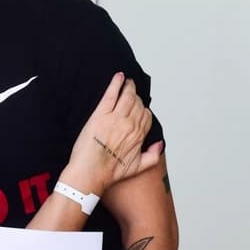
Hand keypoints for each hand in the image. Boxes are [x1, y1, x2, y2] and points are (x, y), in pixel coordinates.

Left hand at [63, 72, 162, 194]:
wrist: (89, 173)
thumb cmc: (109, 172)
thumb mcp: (137, 168)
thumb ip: (152, 156)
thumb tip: (159, 144)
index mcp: (138, 136)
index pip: (146, 116)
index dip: (143, 110)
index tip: (139, 107)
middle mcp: (130, 125)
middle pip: (138, 104)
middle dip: (136, 97)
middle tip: (132, 92)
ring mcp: (115, 118)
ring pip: (127, 97)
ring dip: (129, 87)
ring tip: (128, 82)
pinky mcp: (100, 114)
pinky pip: (111, 94)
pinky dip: (116, 83)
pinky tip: (119, 77)